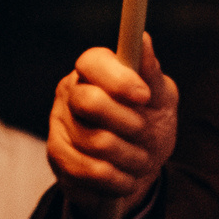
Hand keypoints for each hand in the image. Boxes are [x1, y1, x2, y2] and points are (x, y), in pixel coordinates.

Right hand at [49, 35, 177, 208]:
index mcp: (95, 71)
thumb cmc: (150, 126)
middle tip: (145, 133)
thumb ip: (151, 74)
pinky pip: (88, 170)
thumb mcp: (161, 100)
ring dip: (130, 156)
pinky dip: (116, 179)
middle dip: (128, 123)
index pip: (93, 61)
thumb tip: (144, 39)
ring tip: (142, 160)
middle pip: (89, 101)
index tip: (144, 97)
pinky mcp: (58, 157)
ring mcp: (61, 125)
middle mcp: (71, 92)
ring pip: (95, 142)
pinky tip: (127, 179)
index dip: (119, 79)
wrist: (137, 173)